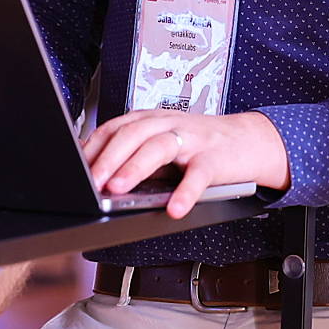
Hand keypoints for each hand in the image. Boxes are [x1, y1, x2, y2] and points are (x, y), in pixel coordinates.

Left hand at [83, 109, 289, 218]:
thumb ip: (134, 153)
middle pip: (133, 133)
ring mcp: (194, 139)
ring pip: (160, 146)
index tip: (76, 169)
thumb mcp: (163, 144)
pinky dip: (186, 192)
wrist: (252, 141)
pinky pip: (199, 174)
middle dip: (108, 158)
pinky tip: (174, 208)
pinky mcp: (216, 159)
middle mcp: (170, 124)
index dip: (94, 147)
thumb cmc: (201, 147)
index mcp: (152, 120)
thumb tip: (94, 171)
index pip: (115, 127)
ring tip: (118, 189)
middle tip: (92, 182)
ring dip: (136, 167)